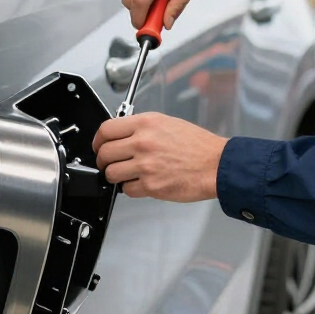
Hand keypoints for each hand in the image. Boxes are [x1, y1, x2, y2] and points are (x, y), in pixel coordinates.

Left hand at [93, 112, 227, 201]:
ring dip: (116, 176)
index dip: (98, 140)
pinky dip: (131, 188)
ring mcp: (145, 165)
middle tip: (110, 163)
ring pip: (111, 173)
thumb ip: (143, 128)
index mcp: (146, 124)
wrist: (216, 164)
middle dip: (104, 161)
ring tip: (127, 174)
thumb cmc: (198, 145)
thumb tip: (123, 135)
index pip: (106, 129)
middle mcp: (143, 142)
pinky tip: (142, 183)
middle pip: (104, 153)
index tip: (99, 146)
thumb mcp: (168, 123)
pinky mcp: (151, 186)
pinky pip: (127, 190)